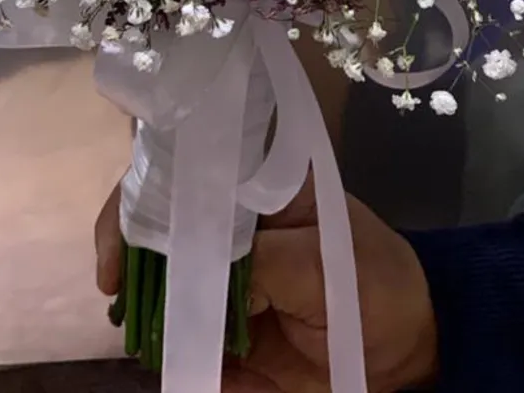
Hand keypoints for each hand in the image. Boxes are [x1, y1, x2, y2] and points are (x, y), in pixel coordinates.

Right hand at [93, 177, 437, 392]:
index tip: (125, 229)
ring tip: (140, 325)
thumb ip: (266, 262)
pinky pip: (178, 339)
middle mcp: (229, 224)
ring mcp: (220, 277)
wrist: (407, 356)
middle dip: (128, 246)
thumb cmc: (375, 286)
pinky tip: (166, 358)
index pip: (189, 165)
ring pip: (156, 280)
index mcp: (257, 187)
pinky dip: (165, 350)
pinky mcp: (219, 332)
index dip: (146, 189)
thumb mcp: (327, 265)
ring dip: (141, 302)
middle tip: (116, 281)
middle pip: (156, 220)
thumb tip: (208, 276)